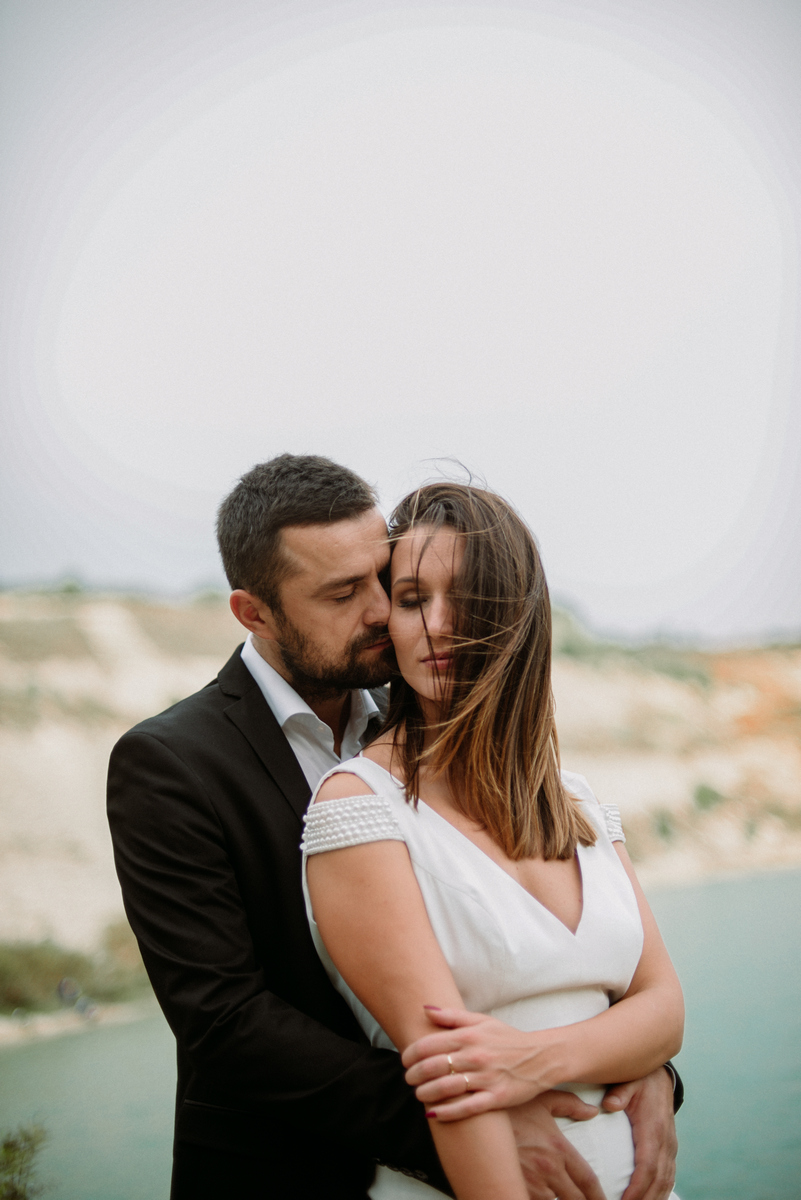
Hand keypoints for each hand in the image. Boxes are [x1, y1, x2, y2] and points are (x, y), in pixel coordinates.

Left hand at [402, 1007, 558, 1119]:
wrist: (541, 1057)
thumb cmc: (507, 1039)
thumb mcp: (482, 1021)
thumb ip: (452, 1016)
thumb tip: (425, 1009)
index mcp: (469, 1036)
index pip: (429, 1044)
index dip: (411, 1054)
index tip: (405, 1059)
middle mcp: (475, 1056)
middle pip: (433, 1067)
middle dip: (413, 1075)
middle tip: (408, 1078)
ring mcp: (486, 1078)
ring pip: (446, 1088)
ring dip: (425, 1093)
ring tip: (419, 1095)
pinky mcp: (496, 1098)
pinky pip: (467, 1108)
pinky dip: (447, 1113)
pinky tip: (434, 1114)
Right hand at [510, 1091, 605, 1199]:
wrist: (475, 1115)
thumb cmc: (509, 1105)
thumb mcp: (543, 1098)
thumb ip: (571, 1105)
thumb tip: (592, 1111)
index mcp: (559, 1148)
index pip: (588, 1181)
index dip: (599, 1195)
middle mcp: (548, 1169)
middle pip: (576, 1199)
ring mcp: (530, 1182)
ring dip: (556, 1199)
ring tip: (556, 1191)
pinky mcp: (513, 1186)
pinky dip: (536, 1197)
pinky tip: (535, 1190)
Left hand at [602, 1068, 677, 1199]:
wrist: (660, 1078)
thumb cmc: (641, 1081)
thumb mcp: (629, 1082)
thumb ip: (619, 1093)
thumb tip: (608, 1105)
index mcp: (653, 1130)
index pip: (647, 1166)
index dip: (638, 1187)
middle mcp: (665, 1142)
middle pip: (657, 1180)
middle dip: (644, 1199)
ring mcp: (670, 1147)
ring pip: (666, 1181)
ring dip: (654, 1198)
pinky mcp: (670, 1149)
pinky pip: (669, 1175)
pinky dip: (662, 1191)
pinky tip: (653, 1199)